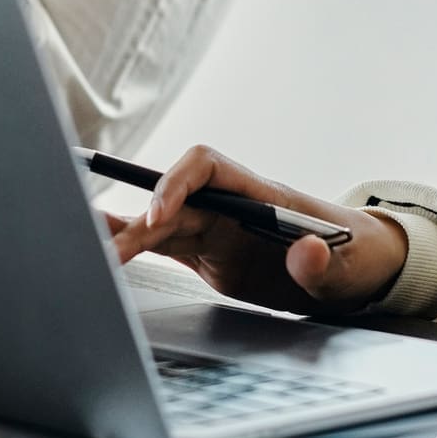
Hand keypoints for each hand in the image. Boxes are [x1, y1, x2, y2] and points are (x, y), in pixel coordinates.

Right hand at [104, 145, 408, 316]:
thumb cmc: (356, 256)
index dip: (177, 184)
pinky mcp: (206, 253)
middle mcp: (228, 206)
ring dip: (121, 234)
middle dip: (135, 221)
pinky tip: (96, 253)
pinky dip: (127, 247)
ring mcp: (213, 228)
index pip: (206, 167)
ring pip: (155, 223)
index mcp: (259, 195)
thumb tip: (306, 252)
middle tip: (104, 252)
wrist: (357, 270)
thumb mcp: (350, 266)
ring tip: (79, 248)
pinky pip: (158, 244)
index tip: (159, 216)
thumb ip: (325, 263)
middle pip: (169, 199)